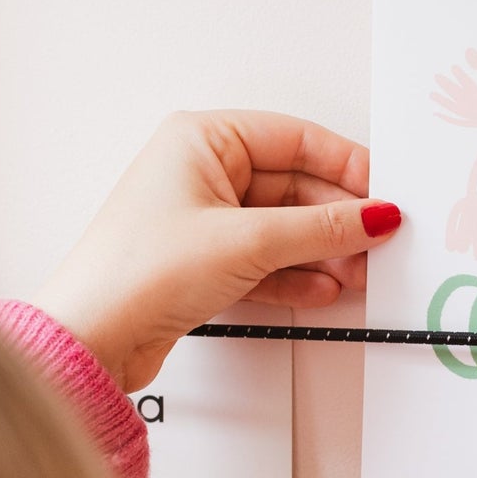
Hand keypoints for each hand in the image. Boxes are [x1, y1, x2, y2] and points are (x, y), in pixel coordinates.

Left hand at [35, 110, 401, 391]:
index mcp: (202, 139)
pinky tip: (325, 288)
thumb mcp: (247, 242)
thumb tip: (374, 216)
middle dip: (338, 218)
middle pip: (293, 186)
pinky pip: (265, 260)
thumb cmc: (139, 272)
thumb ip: (322, 228)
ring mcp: (202, 220)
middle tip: (379, 241)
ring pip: (282, 227)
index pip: (295, 139)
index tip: (385, 192)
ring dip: (323, 251)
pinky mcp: (202, 263)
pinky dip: (296, 274)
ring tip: (359, 271)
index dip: (346, 165)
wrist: (91, 338)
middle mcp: (201, 172)